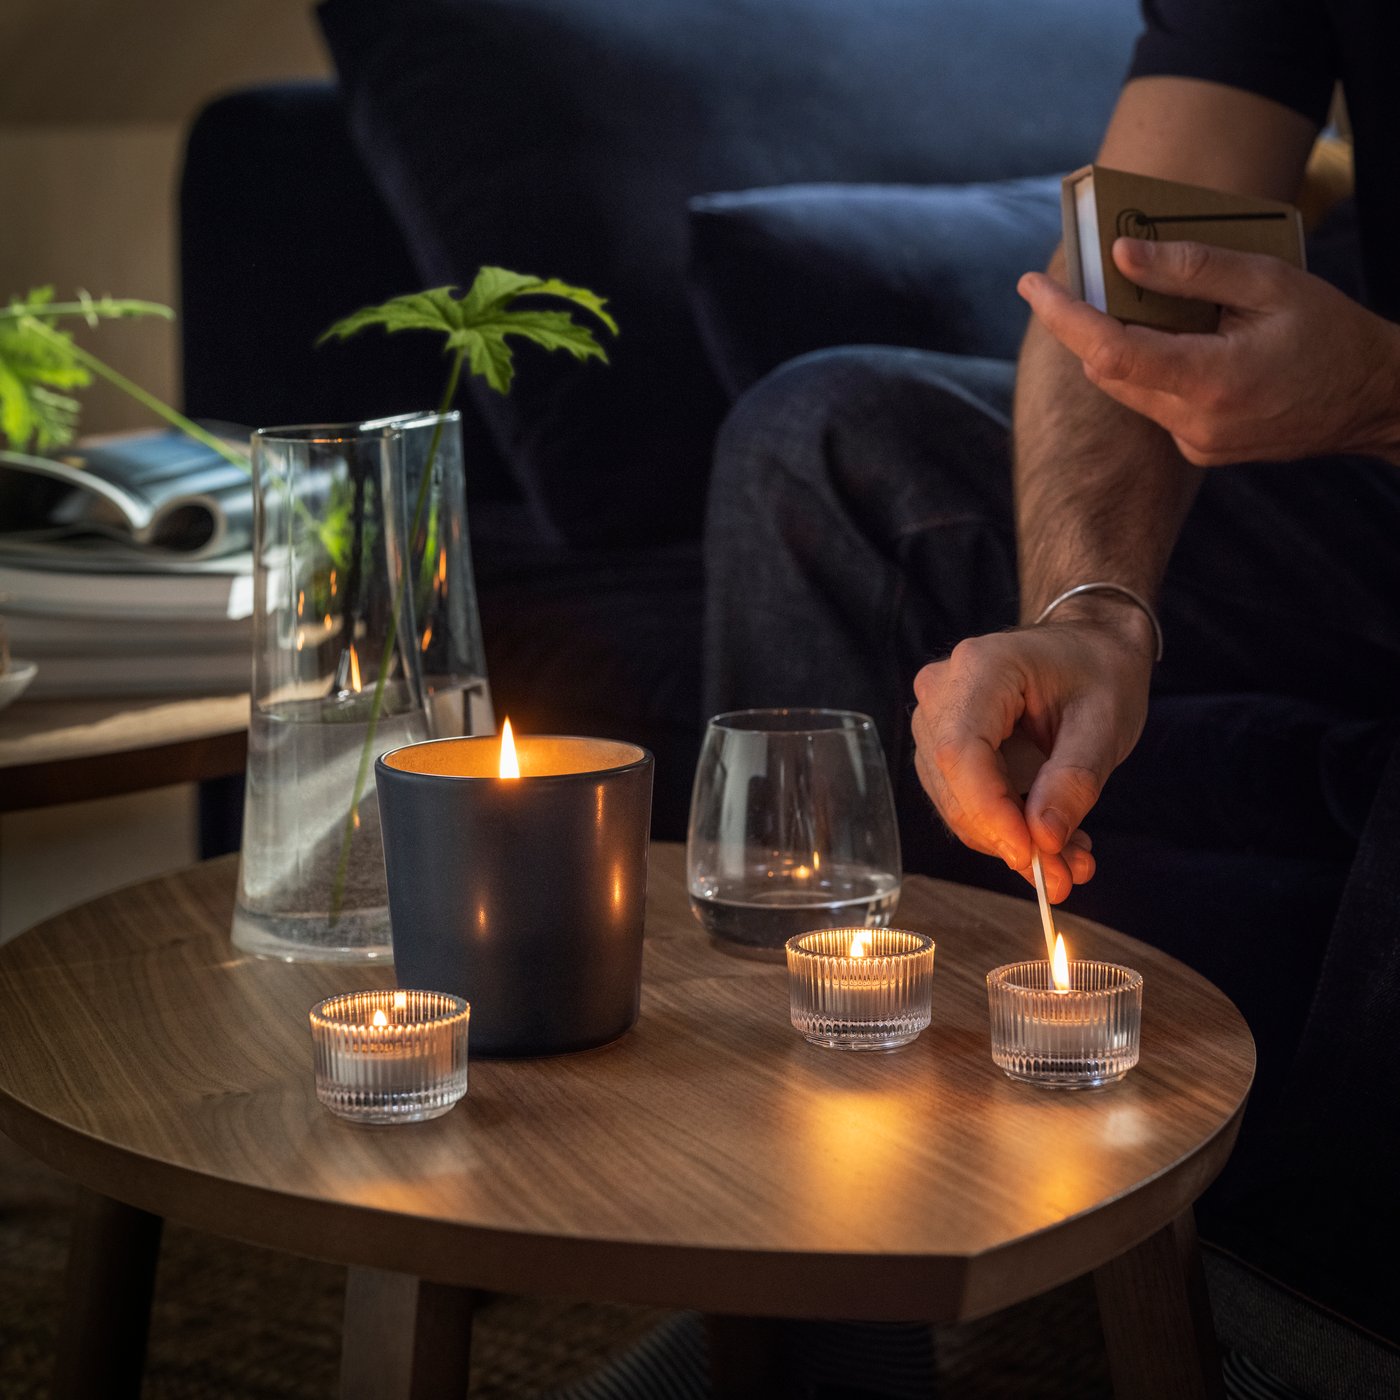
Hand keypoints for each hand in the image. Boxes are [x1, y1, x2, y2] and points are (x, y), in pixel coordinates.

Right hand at [910, 612, 1151, 900]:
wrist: (1088, 648)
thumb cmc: (1098, 671)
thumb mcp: (1105, 722)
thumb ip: (1073, 780)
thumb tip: (1044, 840)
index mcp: (980, 668)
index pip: (961, 751)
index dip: (989, 811)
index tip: (1031, 857)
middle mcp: (941, 690)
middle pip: (953, 783)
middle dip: (1007, 838)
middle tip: (1067, 874)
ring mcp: (935, 719)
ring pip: (955, 802)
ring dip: (1009, 841)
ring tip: (1071, 858)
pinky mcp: (942, 746)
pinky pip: (963, 801)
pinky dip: (1005, 830)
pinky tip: (1051, 840)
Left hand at [1019, 238, 1399, 466]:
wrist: (1371, 399)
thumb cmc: (1329, 332)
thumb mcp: (1268, 283)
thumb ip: (1191, 270)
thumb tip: (1120, 259)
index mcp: (1211, 379)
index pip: (1109, 353)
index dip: (1064, 318)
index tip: (1032, 286)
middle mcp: (1194, 422)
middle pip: (1108, 372)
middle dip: (1084, 326)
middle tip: (1071, 282)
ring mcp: (1195, 443)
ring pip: (1128, 390)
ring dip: (1118, 346)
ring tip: (1131, 302)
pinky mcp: (1200, 449)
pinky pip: (1156, 404)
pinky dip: (1152, 368)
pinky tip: (1179, 341)